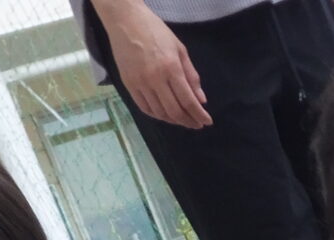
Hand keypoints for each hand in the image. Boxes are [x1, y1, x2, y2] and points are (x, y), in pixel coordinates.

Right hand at [97, 0, 210, 126]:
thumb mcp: (180, 49)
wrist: (126, 22)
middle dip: (188, 121)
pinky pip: (144, 108)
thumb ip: (191, 76)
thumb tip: (201, 100)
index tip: (207, 122)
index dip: (199, 115)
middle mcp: (155, 79)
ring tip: (182, 120)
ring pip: (159, 113)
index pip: (188, 100)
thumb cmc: (156, 31)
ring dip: (173, 120)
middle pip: (174, 111)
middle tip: (196, 124)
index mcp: (171, 68)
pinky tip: (165, 115)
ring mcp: (140, 83)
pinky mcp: (128, 85)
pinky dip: (157, 115)